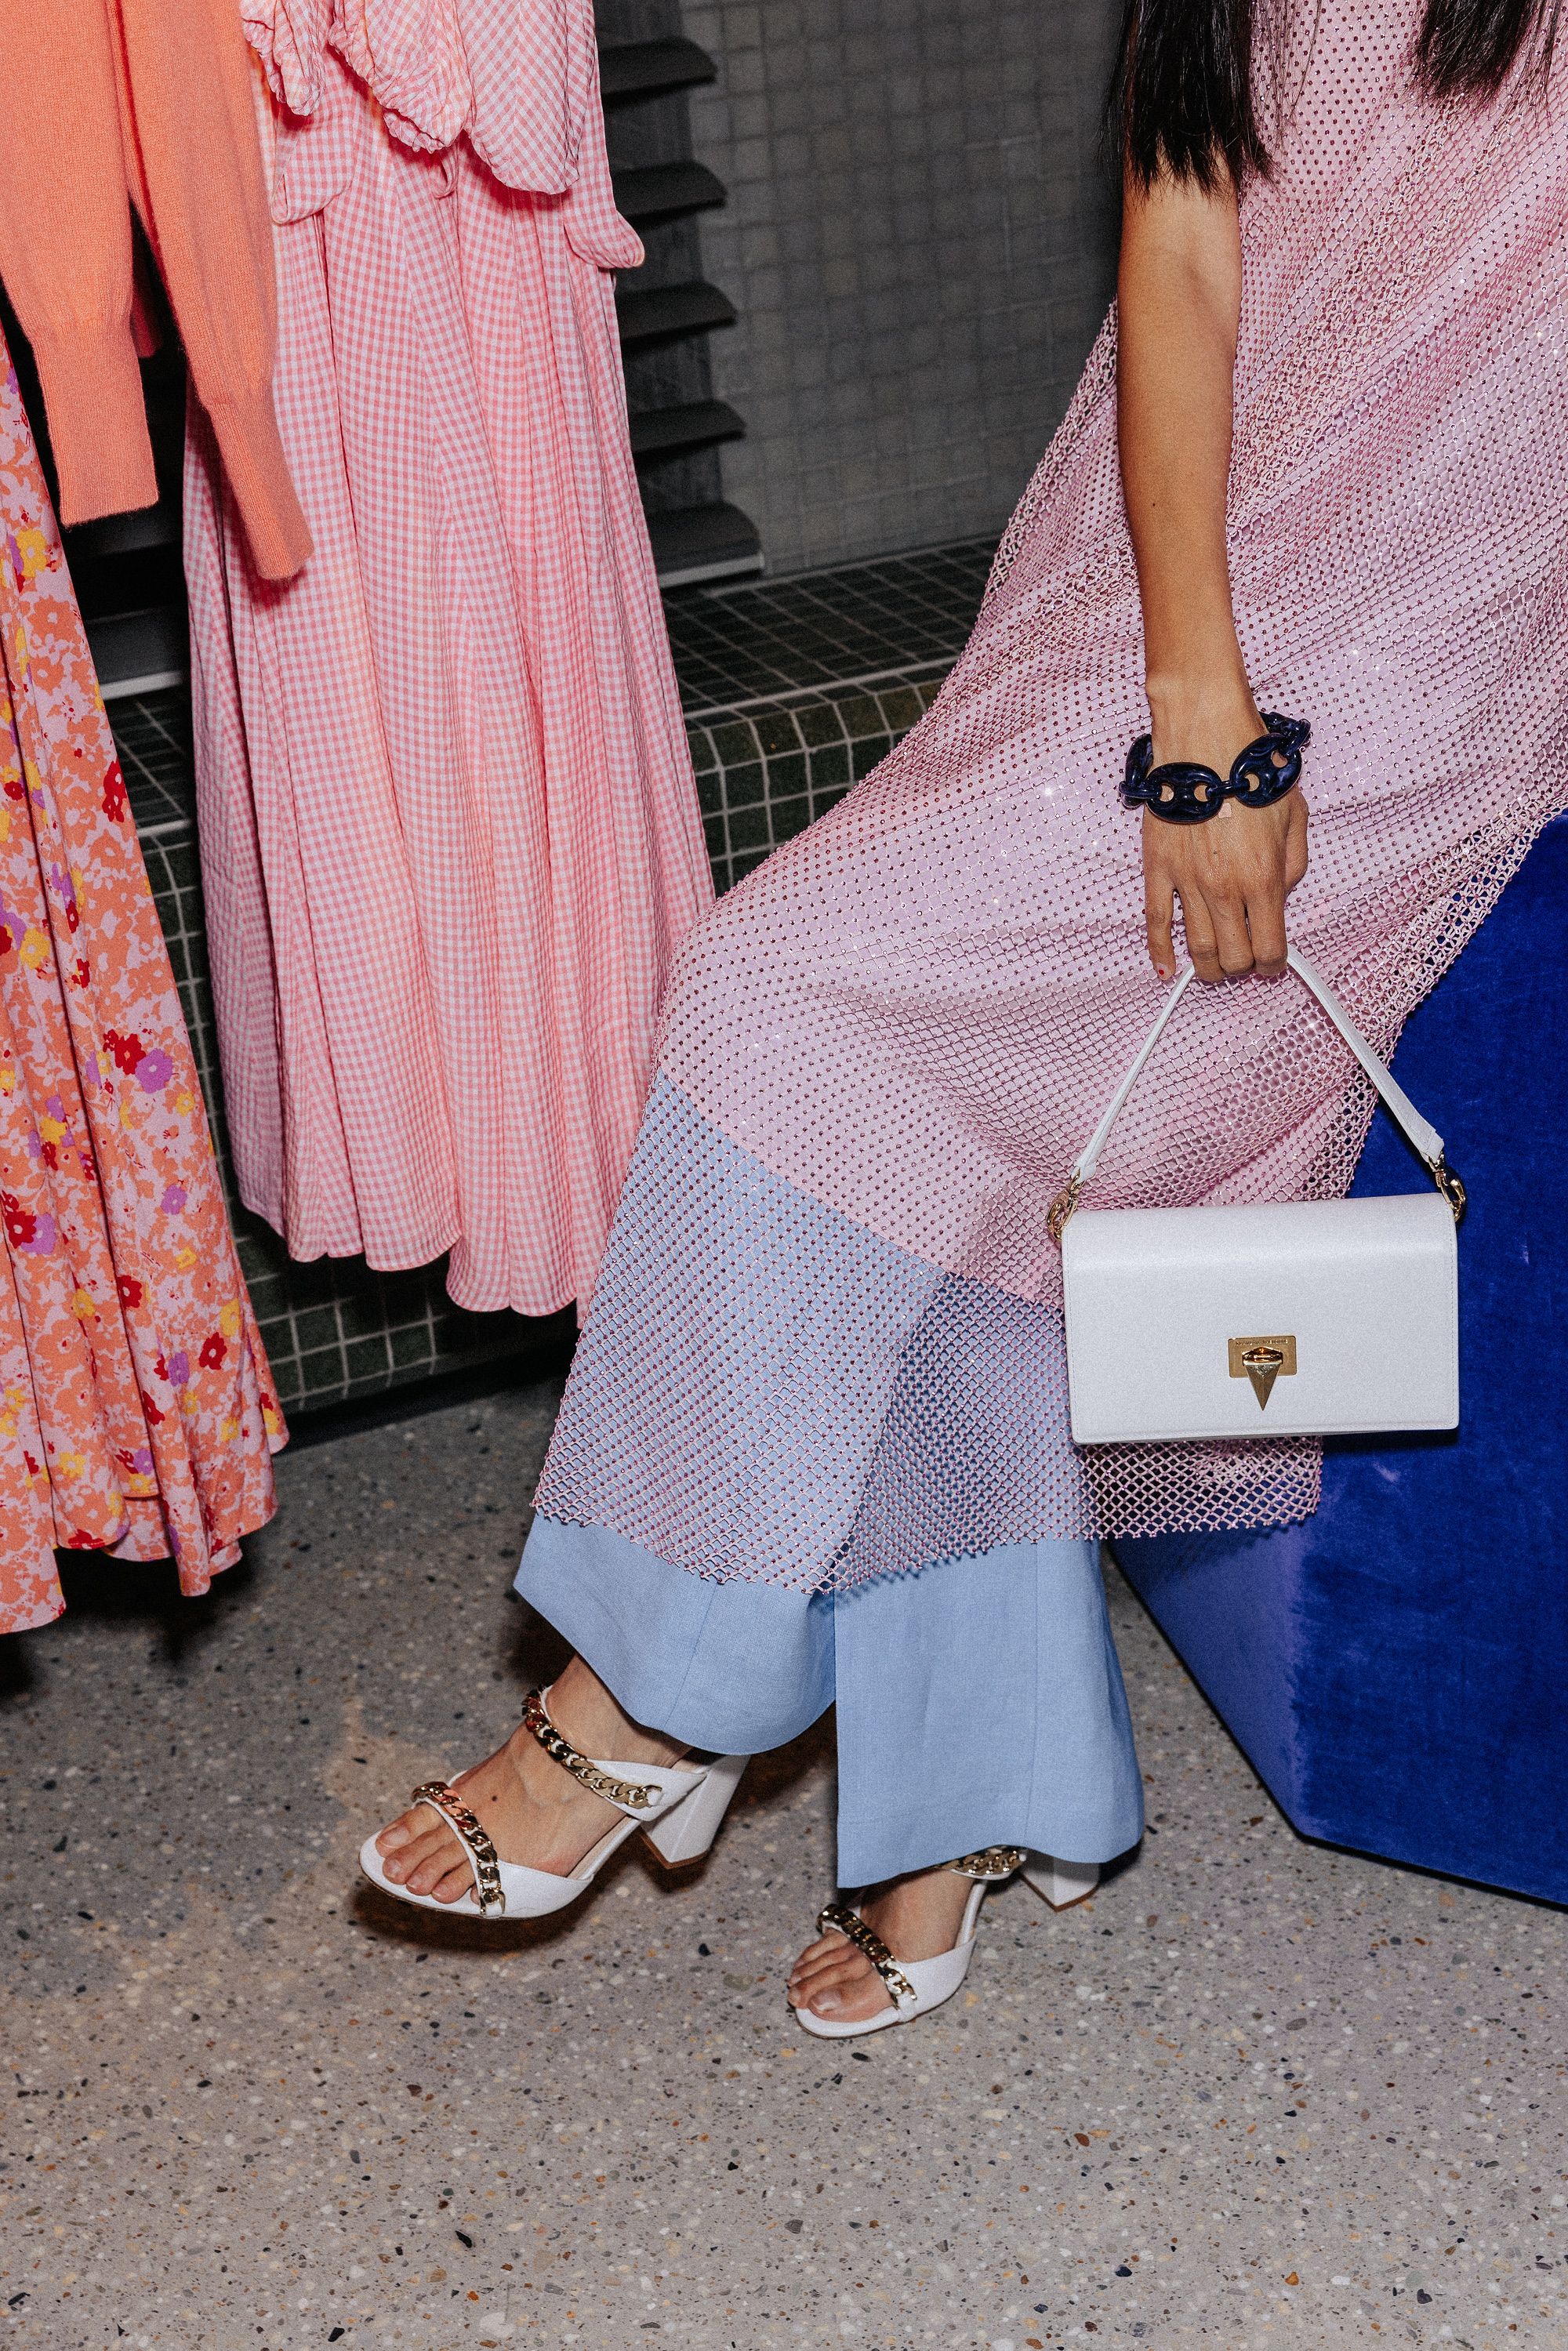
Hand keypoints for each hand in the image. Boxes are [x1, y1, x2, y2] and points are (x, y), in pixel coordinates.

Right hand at [1140, 689, 1309, 981]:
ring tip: (1215, 968)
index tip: (1273, 963)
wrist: (1206, 739)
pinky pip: (1156, 923)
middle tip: (1246, 960)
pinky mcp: (1158, 870)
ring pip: (1197, 948)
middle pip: (1233, 957)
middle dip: (1243, 967)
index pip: (1269, 948)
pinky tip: (1166, 970)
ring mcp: (1187, 883)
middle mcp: (1224, 889)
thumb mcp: (1296, 817)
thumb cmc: (1251, 770)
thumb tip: (1282, 896)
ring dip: (1209, 968)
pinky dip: (1160, 953)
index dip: (1274, 965)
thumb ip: (1294, 865)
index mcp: (1264, 879)